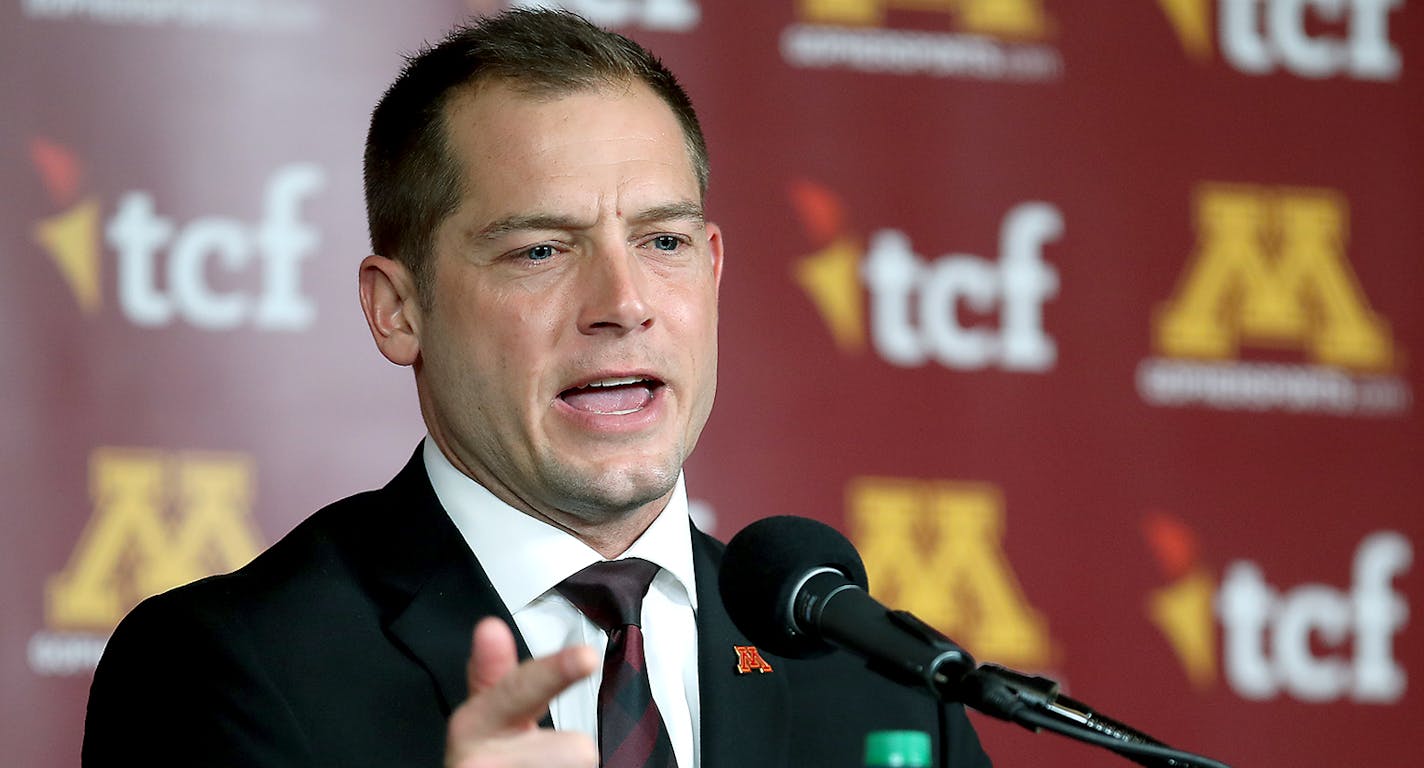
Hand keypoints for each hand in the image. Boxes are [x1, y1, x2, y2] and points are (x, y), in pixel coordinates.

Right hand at [445, 617, 599, 767]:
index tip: (585, 656)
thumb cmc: (486, 762)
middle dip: (571, 756)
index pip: (520, 691)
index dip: (554, 673)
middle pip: (576, 750)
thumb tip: (490, 627)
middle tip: (544, 760)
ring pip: (580, 766)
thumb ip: (497, 676)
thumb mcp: (486, 719)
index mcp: (477, 725)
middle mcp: (483, 761)